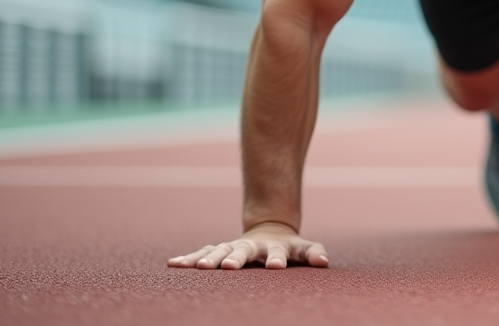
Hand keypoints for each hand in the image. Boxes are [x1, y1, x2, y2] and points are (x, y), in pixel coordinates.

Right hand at [168, 222, 328, 269]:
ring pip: (218, 252)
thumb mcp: (304, 248)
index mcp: (273, 246)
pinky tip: (174, 265)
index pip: (276, 252)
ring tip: (198, 267)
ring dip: (209, 259)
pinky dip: (188, 259)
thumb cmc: (289, 248)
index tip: (276, 267)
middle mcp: (249, 246)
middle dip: (236, 258)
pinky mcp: (218, 252)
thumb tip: (324, 261)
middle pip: (242, 251)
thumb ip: (313, 252)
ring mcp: (232, 248)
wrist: (269, 231)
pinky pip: (201, 255)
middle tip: (229, 266)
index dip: (276, 259)